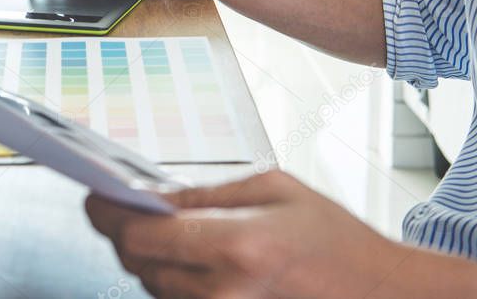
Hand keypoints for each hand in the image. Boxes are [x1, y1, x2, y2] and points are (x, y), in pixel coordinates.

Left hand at [86, 171, 407, 298]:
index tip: (94, 197)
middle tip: (125, 207)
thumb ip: (207, 191)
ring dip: (148, 259)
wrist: (382, 296)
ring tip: (170, 233)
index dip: (107, 214)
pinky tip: (190, 262)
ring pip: (152, 288)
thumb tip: (153, 193)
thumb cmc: (335, 240)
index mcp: (237, 246)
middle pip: (137, 265)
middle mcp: (224, 294)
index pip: (139, 236)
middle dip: (124, 232)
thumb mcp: (275, 189)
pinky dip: (172, 283)